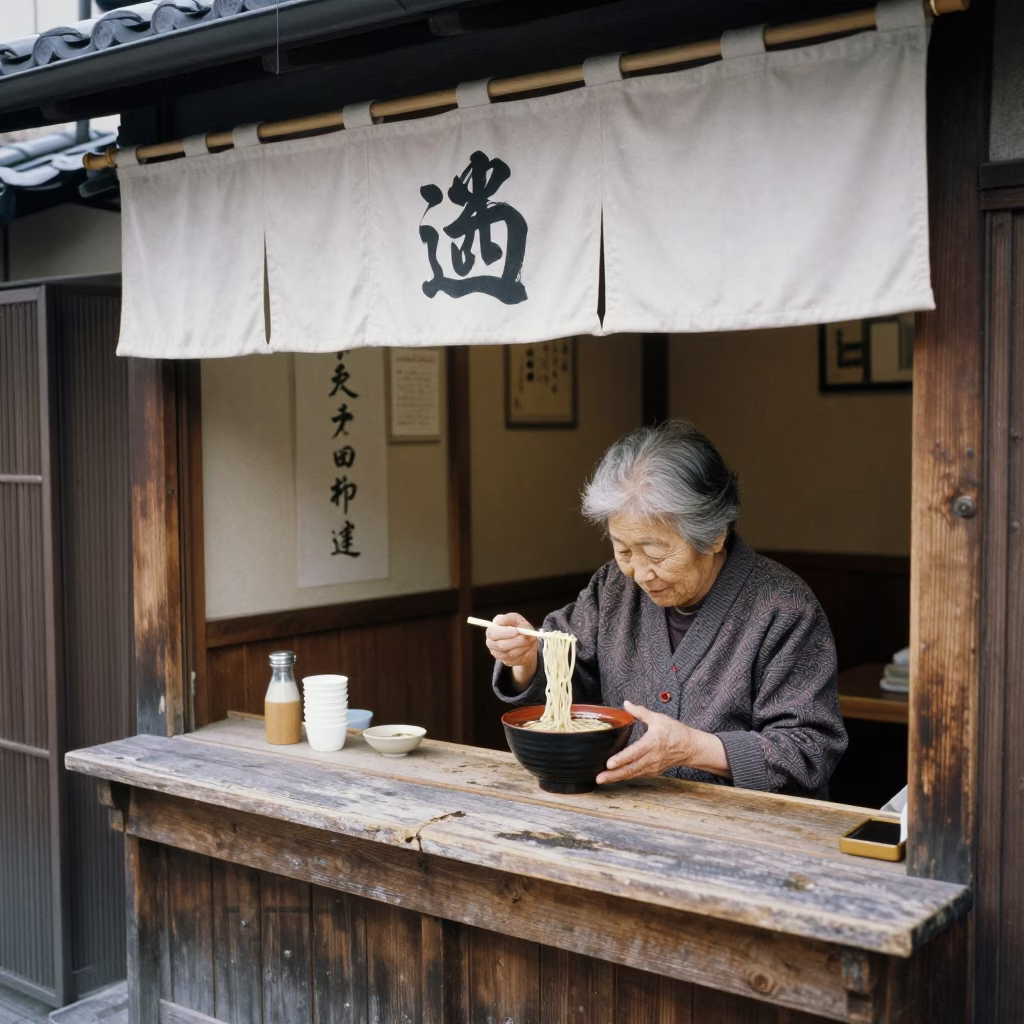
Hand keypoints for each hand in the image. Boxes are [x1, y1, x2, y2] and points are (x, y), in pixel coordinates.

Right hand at [485, 612, 538, 689]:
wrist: (527, 642)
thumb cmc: (520, 628)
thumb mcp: (518, 619)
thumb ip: (513, 620)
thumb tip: (509, 625)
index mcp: (492, 628)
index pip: (492, 632)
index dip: (504, 632)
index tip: (517, 631)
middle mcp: (491, 641)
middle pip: (499, 645)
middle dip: (515, 641)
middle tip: (526, 637)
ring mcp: (497, 652)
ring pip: (508, 653)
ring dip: (522, 647)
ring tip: (530, 641)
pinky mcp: (504, 661)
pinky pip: (514, 659)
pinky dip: (523, 652)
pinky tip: (528, 647)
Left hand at [596, 701, 730, 783]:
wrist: (690, 747)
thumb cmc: (675, 732)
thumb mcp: (658, 718)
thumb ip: (640, 712)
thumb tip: (626, 704)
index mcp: (652, 743)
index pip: (634, 753)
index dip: (621, 759)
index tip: (609, 763)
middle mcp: (652, 758)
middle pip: (630, 768)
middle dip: (614, 774)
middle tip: (599, 778)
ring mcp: (652, 766)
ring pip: (632, 774)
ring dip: (617, 777)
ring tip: (602, 779)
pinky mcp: (653, 771)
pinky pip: (637, 775)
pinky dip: (625, 776)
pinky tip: (614, 777)